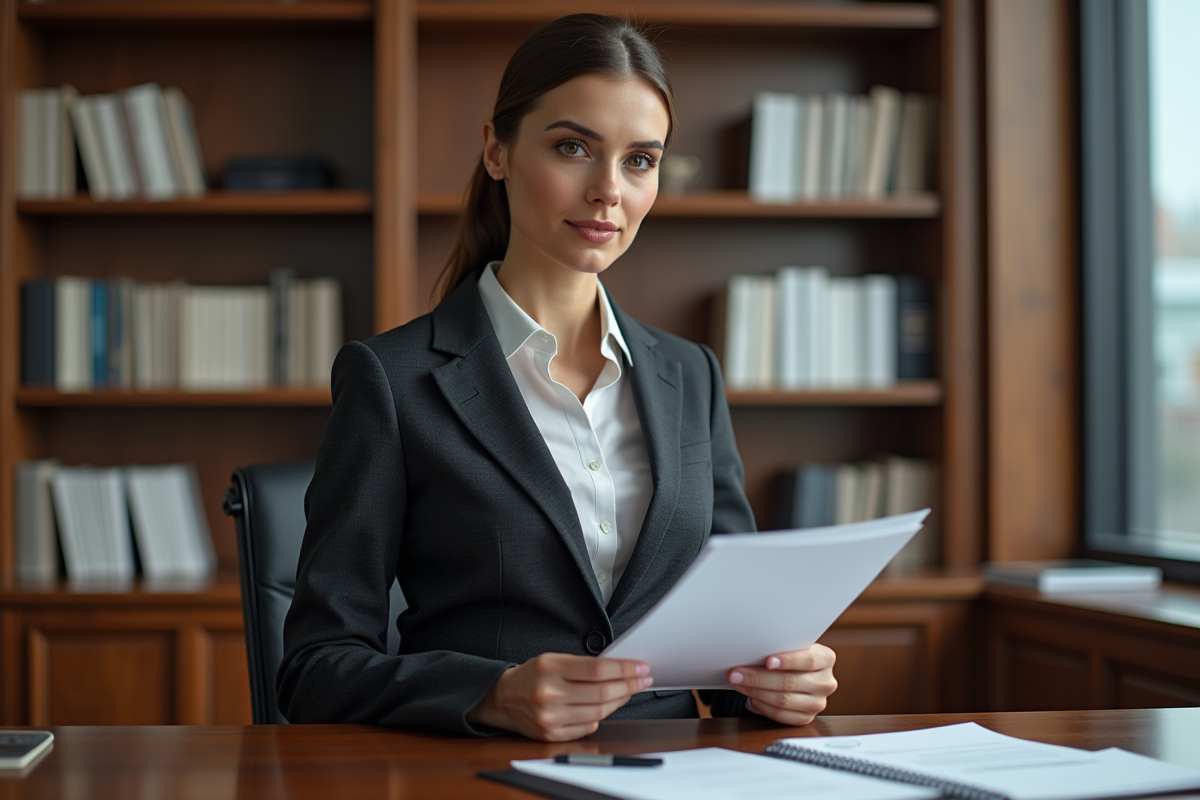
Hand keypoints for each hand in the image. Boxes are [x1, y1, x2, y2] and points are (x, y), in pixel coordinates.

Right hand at [467, 653, 652, 740]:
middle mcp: (548, 693)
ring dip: (620, 701)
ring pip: (599, 711)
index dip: (625, 669)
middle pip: (602, 692)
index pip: (597, 669)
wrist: (501, 698)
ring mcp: (550, 717)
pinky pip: (587, 726)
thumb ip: (582, 664)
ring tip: (629, 691)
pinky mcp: (551, 735)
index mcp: (549, 667)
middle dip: (629, 685)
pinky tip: (607, 706)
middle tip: (643, 679)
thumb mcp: (552, 659)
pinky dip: (601, 716)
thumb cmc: (531, 676)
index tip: (641, 667)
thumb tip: (619, 669)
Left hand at [727, 644, 836, 725]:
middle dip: (758, 678)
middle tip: (736, 674)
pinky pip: (781, 715)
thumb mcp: (792, 646)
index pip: (809, 660)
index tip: (768, 661)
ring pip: (783, 700)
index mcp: (826, 659)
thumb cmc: (790, 655)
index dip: (788, 661)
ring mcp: (818, 703)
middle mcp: (826, 682)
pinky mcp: (807, 718)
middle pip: (790, 682)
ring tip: (739, 684)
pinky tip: (751, 698)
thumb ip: (780, 648)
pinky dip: (763, 706)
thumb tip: (751, 650)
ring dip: (756, 692)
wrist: (798, 672)